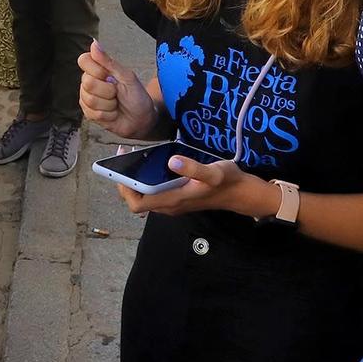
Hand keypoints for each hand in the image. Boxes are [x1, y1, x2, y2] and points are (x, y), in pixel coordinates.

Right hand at [78, 40, 159, 138]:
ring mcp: (87, 97)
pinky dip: (108, 115)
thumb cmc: (136, 96)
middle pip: (87, 83)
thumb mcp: (127, 76)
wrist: (141, 119)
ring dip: (109, 104)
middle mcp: (89, 81)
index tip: (111, 76)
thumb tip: (94, 42)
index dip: (97, 70)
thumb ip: (108, 61)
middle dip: (108, 91)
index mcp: (98, 69)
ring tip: (116, 103)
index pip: (83, 60)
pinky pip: (93, 113)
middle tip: (117, 92)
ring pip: (90, 100)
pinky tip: (113, 113)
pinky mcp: (88, 113)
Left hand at [114, 152, 271, 218]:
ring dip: (135, 179)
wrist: (242, 193)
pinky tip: (150, 162)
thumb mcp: (214, 172)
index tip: (121, 166)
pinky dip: (146, 180)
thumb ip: (194, 168)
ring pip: (144, 196)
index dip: (124, 188)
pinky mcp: (177, 198)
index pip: (137, 203)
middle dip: (125, 180)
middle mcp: (170, 205)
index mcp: (174, 200)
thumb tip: (171, 161)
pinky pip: (153, 192)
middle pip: (136, 200)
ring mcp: (173, 203)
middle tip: (126, 156)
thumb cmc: (228, 182)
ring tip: (135, 156)